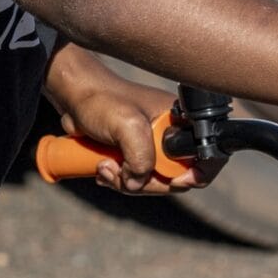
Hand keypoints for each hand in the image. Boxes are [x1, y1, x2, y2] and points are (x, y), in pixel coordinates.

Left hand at [55, 73, 214, 195]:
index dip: (196, 174)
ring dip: (127, 181)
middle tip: (121, 172)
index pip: (206, 156)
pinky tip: (102, 169)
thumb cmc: (99, 100)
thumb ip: (141, 158)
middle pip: (175, 177)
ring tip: (104, 167)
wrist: (71, 95)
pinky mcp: (133, 151)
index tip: (174, 181)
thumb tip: (138, 182)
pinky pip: (135, 177)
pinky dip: (119, 179)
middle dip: (147, 182)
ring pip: (152, 181)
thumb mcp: (126, 126)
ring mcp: (151, 143)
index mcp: (179, 120)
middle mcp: (170, 132)